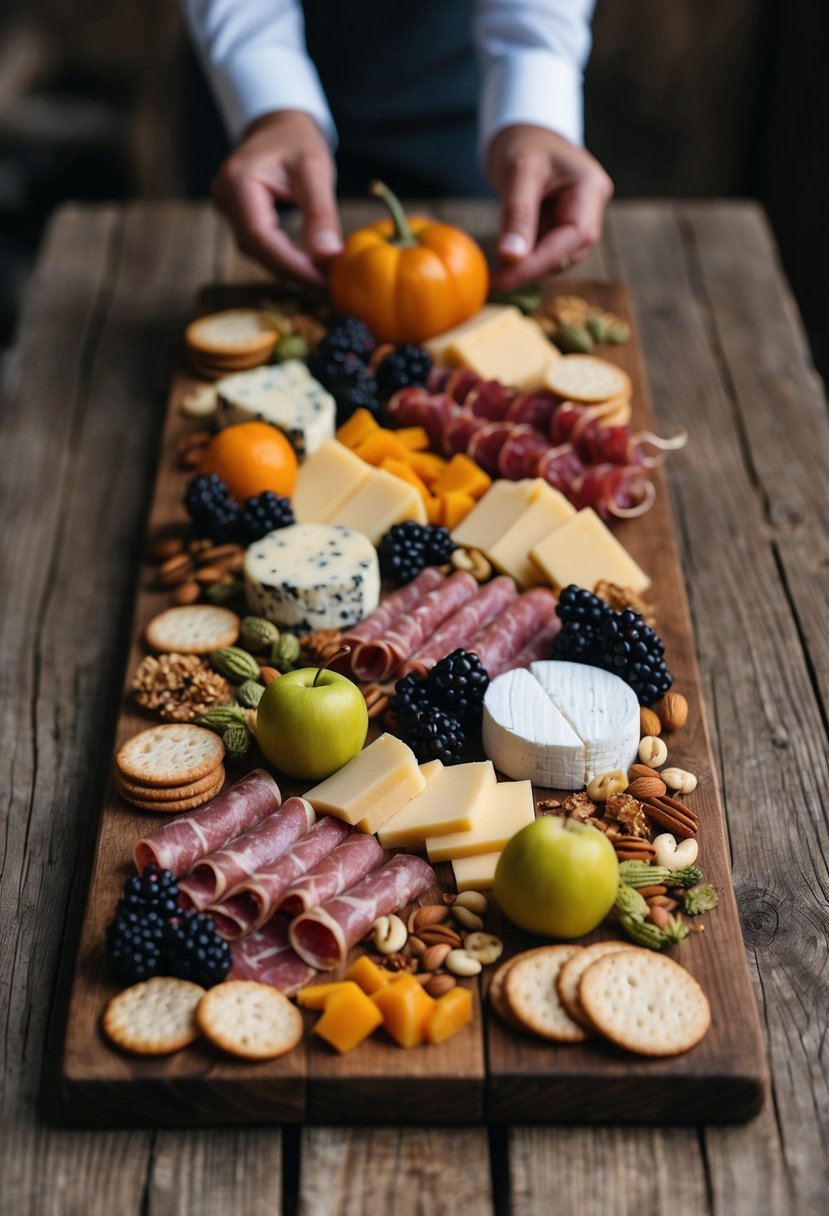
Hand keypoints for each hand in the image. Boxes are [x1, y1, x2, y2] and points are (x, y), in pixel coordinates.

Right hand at [212, 110, 341, 285]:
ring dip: (291, 269)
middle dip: (294, 272)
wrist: (279, 126)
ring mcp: (227, 209)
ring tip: (323, 280)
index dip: (292, 266)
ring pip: (258, 253)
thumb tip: (329, 258)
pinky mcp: (238, 218)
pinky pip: (261, 247)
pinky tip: (309, 268)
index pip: (260, 237)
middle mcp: (225, 198)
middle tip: (329, 287)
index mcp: (238, 181)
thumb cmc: (297, 140)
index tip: (323, 283)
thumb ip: (321, 213)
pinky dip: (286, 260)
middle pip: (257, 250)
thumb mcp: (316, 169)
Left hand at [487, 124, 612, 291]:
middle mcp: (592, 208)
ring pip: (557, 258)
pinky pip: (546, 253)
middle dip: (531, 269)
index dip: (540, 262)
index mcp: (591, 189)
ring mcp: (579, 221)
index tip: (505, 280)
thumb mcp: (519, 172)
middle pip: (567, 253)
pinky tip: (503, 265)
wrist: (526, 134)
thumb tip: (510, 258)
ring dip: (527, 268)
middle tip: (493, 283)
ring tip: (495, 275)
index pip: (573, 237)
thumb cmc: (525, 143)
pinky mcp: (563, 230)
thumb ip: (518, 214)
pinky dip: (525, 261)